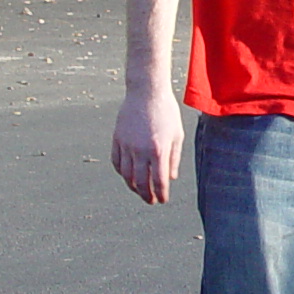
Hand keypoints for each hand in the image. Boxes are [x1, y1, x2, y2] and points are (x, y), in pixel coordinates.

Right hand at [111, 89, 183, 203]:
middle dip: (146, 195)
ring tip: (139, 190)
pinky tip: (128, 175)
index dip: (161, 194)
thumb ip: (174, 158)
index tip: (163, 200)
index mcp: (158, 150)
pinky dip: (121, 172)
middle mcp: (140, 150)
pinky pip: (116, 162)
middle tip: (150, 201)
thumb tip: (170, 178)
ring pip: (126, 175)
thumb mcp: (177, 135)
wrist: (146, 92)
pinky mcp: (117, 139)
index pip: (159, 181)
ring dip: (132, 186)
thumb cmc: (166, 112)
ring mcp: (126, 145)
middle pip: (141, 182)